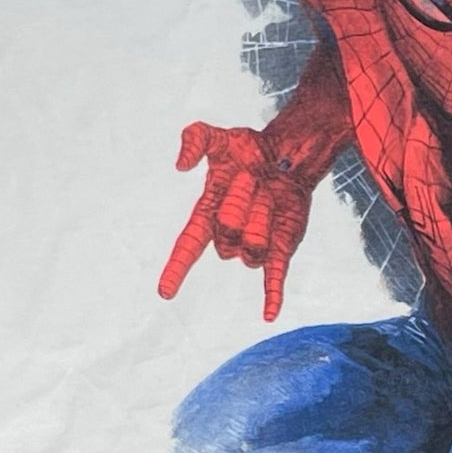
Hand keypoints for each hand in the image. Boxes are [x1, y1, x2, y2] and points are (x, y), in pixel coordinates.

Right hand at [157, 121, 313, 321]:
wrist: (286, 155)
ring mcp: (254, 244)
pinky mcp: (279, 249)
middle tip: (250, 180)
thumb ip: (194, 139)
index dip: (177, 269)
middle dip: (239, 207)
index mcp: (208, 213)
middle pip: (226, 240)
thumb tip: (180, 164)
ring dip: (261, 221)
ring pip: (251, 252)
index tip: (165, 291)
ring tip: (268, 195)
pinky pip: (273, 278)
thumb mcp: (219, 137)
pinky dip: (272, 296)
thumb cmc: (249, 149)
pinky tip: (269, 315)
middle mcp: (228, 234)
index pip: (187, 246)